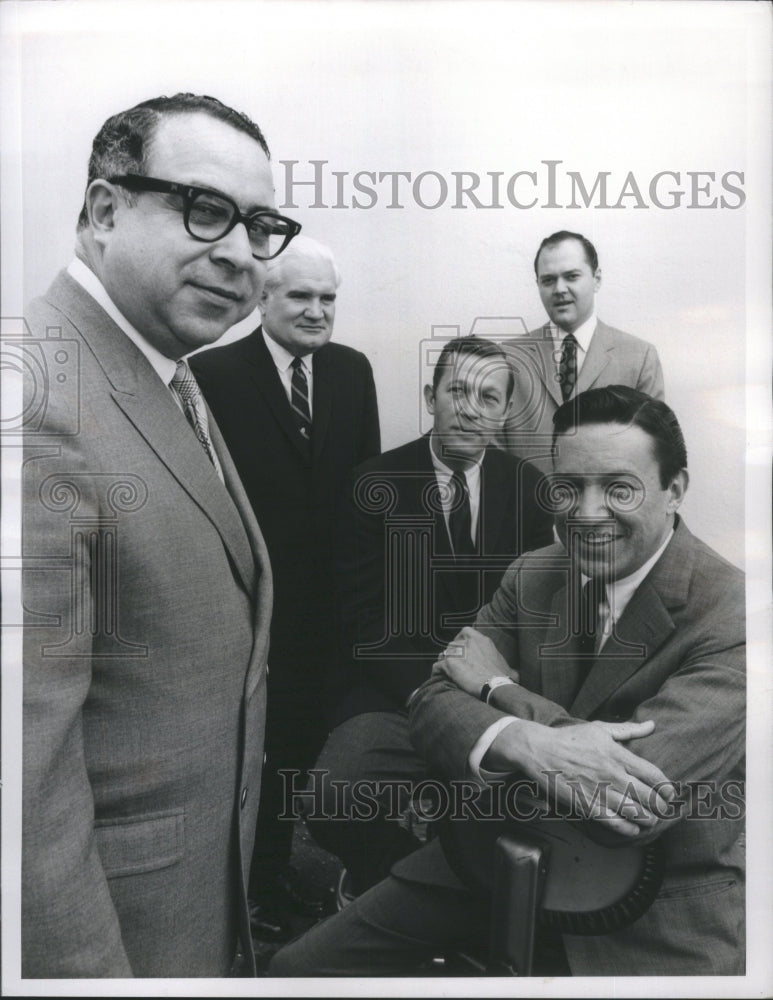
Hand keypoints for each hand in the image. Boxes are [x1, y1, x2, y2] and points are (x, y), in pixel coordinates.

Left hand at [431, 627, 517, 694]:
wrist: (496, 686)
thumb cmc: (504, 679)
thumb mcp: (510, 669)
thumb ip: (509, 667)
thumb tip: (517, 675)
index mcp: (482, 640)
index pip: (466, 632)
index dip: (462, 641)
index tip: (463, 650)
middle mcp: (469, 642)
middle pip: (454, 643)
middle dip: (454, 653)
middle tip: (456, 664)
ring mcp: (458, 650)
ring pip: (445, 653)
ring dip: (446, 661)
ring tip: (448, 671)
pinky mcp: (450, 662)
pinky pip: (439, 665)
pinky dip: (439, 670)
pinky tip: (442, 677)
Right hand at [486, 718, 674, 837]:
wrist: (539, 750)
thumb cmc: (570, 738)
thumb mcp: (599, 728)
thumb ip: (628, 730)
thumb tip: (652, 725)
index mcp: (617, 754)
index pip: (653, 774)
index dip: (667, 787)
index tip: (670, 793)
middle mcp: (611, 773)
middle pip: (647, 796)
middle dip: (660, 806)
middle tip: (663, 809)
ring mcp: (599, 790)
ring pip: (634, 812)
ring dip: (647, 819)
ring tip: (650, 819)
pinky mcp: (586, 805)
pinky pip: (614, 822)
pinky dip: (628, 828)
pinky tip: (633, 827)